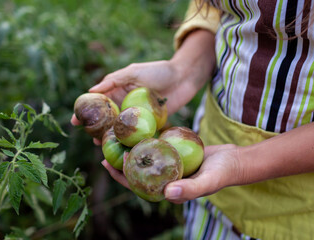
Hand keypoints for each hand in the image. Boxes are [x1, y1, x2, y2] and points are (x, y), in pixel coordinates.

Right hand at [71, 30, 215, 142]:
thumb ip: (114, 80)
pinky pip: (138, 134)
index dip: (86, 112)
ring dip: (112, 137)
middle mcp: (126, 104)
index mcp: (119, 91)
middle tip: (90, 139)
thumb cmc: (158, 71)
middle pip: (108, 119)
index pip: (99, 103)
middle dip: (97, 129)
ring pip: (121, 129)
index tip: (75, 122)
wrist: (184, 77)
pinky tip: (124, 149)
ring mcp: (138, 115)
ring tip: (103, 146)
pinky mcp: (151, 123)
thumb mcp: (134, 72)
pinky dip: (131, 141)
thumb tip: (91, 91)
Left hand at [101, 144, 240, 203]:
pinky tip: (137, 128)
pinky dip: (146, 139)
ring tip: (117, 136)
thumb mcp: (208, 182)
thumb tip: (166, 194)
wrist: (235, 160)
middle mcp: (164, 178)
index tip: (111, 162)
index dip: (123, 176)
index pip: (139, 186)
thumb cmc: (222, 173)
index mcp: (167, 190)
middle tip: (105, 148)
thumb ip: (189, 190)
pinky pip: (156, 146)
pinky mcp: (173, 153)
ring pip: (144, 157)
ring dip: (131, 148)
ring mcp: (168, 165)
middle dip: (120, 162)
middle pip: (137, 171)